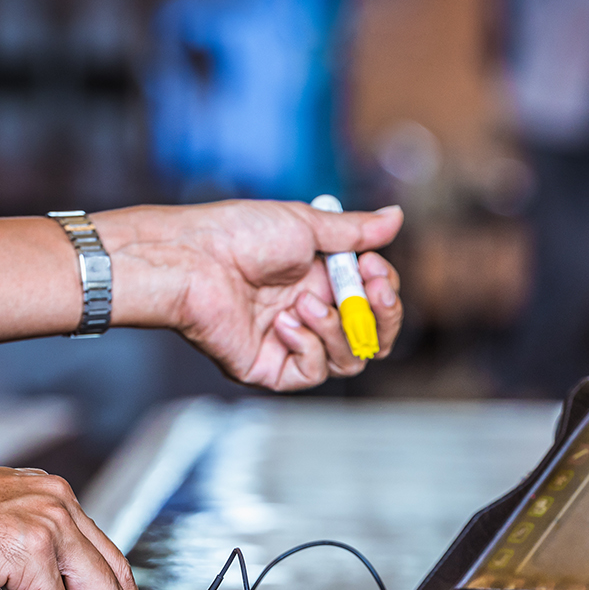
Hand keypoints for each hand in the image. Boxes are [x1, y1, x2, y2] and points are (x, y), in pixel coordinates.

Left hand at [96, 200, 403, 390]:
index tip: (373, 267)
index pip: (374, 303)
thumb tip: (395, 217)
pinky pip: (313, 373)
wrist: (194, 259)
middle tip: (369, 289)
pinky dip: (309, 346)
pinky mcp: (271, 369)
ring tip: (304, 301)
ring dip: (338, 328)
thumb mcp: (307, 225)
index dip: (384, 291)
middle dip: (381, 316)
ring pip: (349, 359)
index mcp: (320, 282)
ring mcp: (291, 344)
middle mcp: (310, 315)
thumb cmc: (238, 235)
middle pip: (372, 338)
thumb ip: (354, 231)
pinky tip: (284, 322)